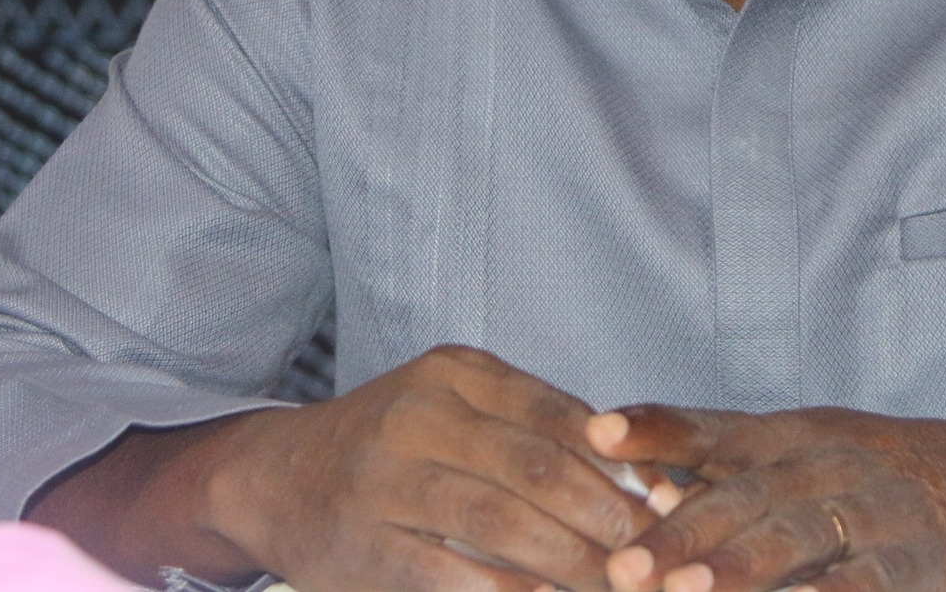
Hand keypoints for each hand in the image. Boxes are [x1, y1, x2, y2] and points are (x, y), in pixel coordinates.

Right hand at [32, 345, 659, 591]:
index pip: (557, 415)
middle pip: (536, 471)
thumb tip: (640, 478)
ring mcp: (386, 481)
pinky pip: (451, 575)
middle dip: (606, 520)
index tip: (668, 504)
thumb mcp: (458, 407)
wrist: (277, 476)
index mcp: (455, 374)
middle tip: (654, 558)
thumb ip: (537, 429)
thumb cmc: (395, 441)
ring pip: (500, 523)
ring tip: (615, 585)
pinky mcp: (365, 546)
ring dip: (569, 563)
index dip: (619, 464)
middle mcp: (418, 417)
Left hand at [586, 406, 945, 591]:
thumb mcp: (808, 455)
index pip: (714, 429)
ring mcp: (876, 512)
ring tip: (685, 589)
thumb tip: (641, 489)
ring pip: (799, 536)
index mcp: (792, 436)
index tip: (597, 432)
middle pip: (744, 495)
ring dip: (739, 566)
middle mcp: (829, 464)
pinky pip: (869, 582)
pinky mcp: (921, 563)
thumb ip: (729, 472)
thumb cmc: (885, 476)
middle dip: (680, 531)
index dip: (657, 430)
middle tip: (621, 564)